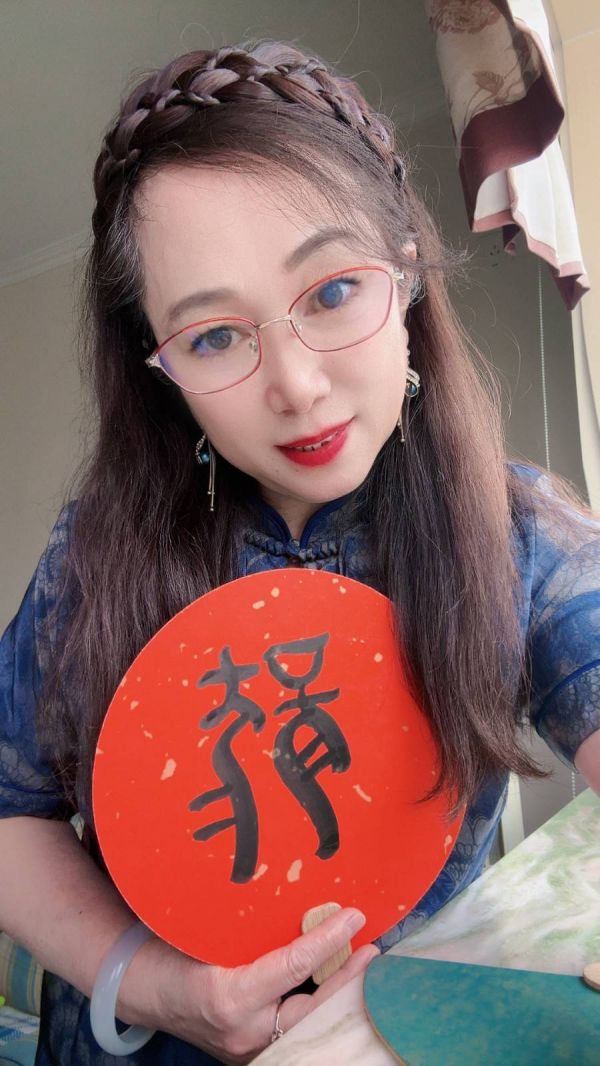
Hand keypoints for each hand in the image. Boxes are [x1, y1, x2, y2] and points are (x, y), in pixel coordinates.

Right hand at [162, 907, 378, 1063]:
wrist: (142, 988)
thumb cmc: (171, 949)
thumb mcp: (206, 931)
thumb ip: (252, 925)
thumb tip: (303, 897)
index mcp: (228, 996)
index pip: (292, 966)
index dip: (328, 940)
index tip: (353, 916)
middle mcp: (243, 1030)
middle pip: (312, 1010)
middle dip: (347, 981)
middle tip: (372, 950)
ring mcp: (248, 1047)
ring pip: (309, 1024)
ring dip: (338, 996)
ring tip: (362, 964)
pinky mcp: (253, 1050)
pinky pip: (295, 1028)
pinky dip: (319, 1006)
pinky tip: (337, 984)